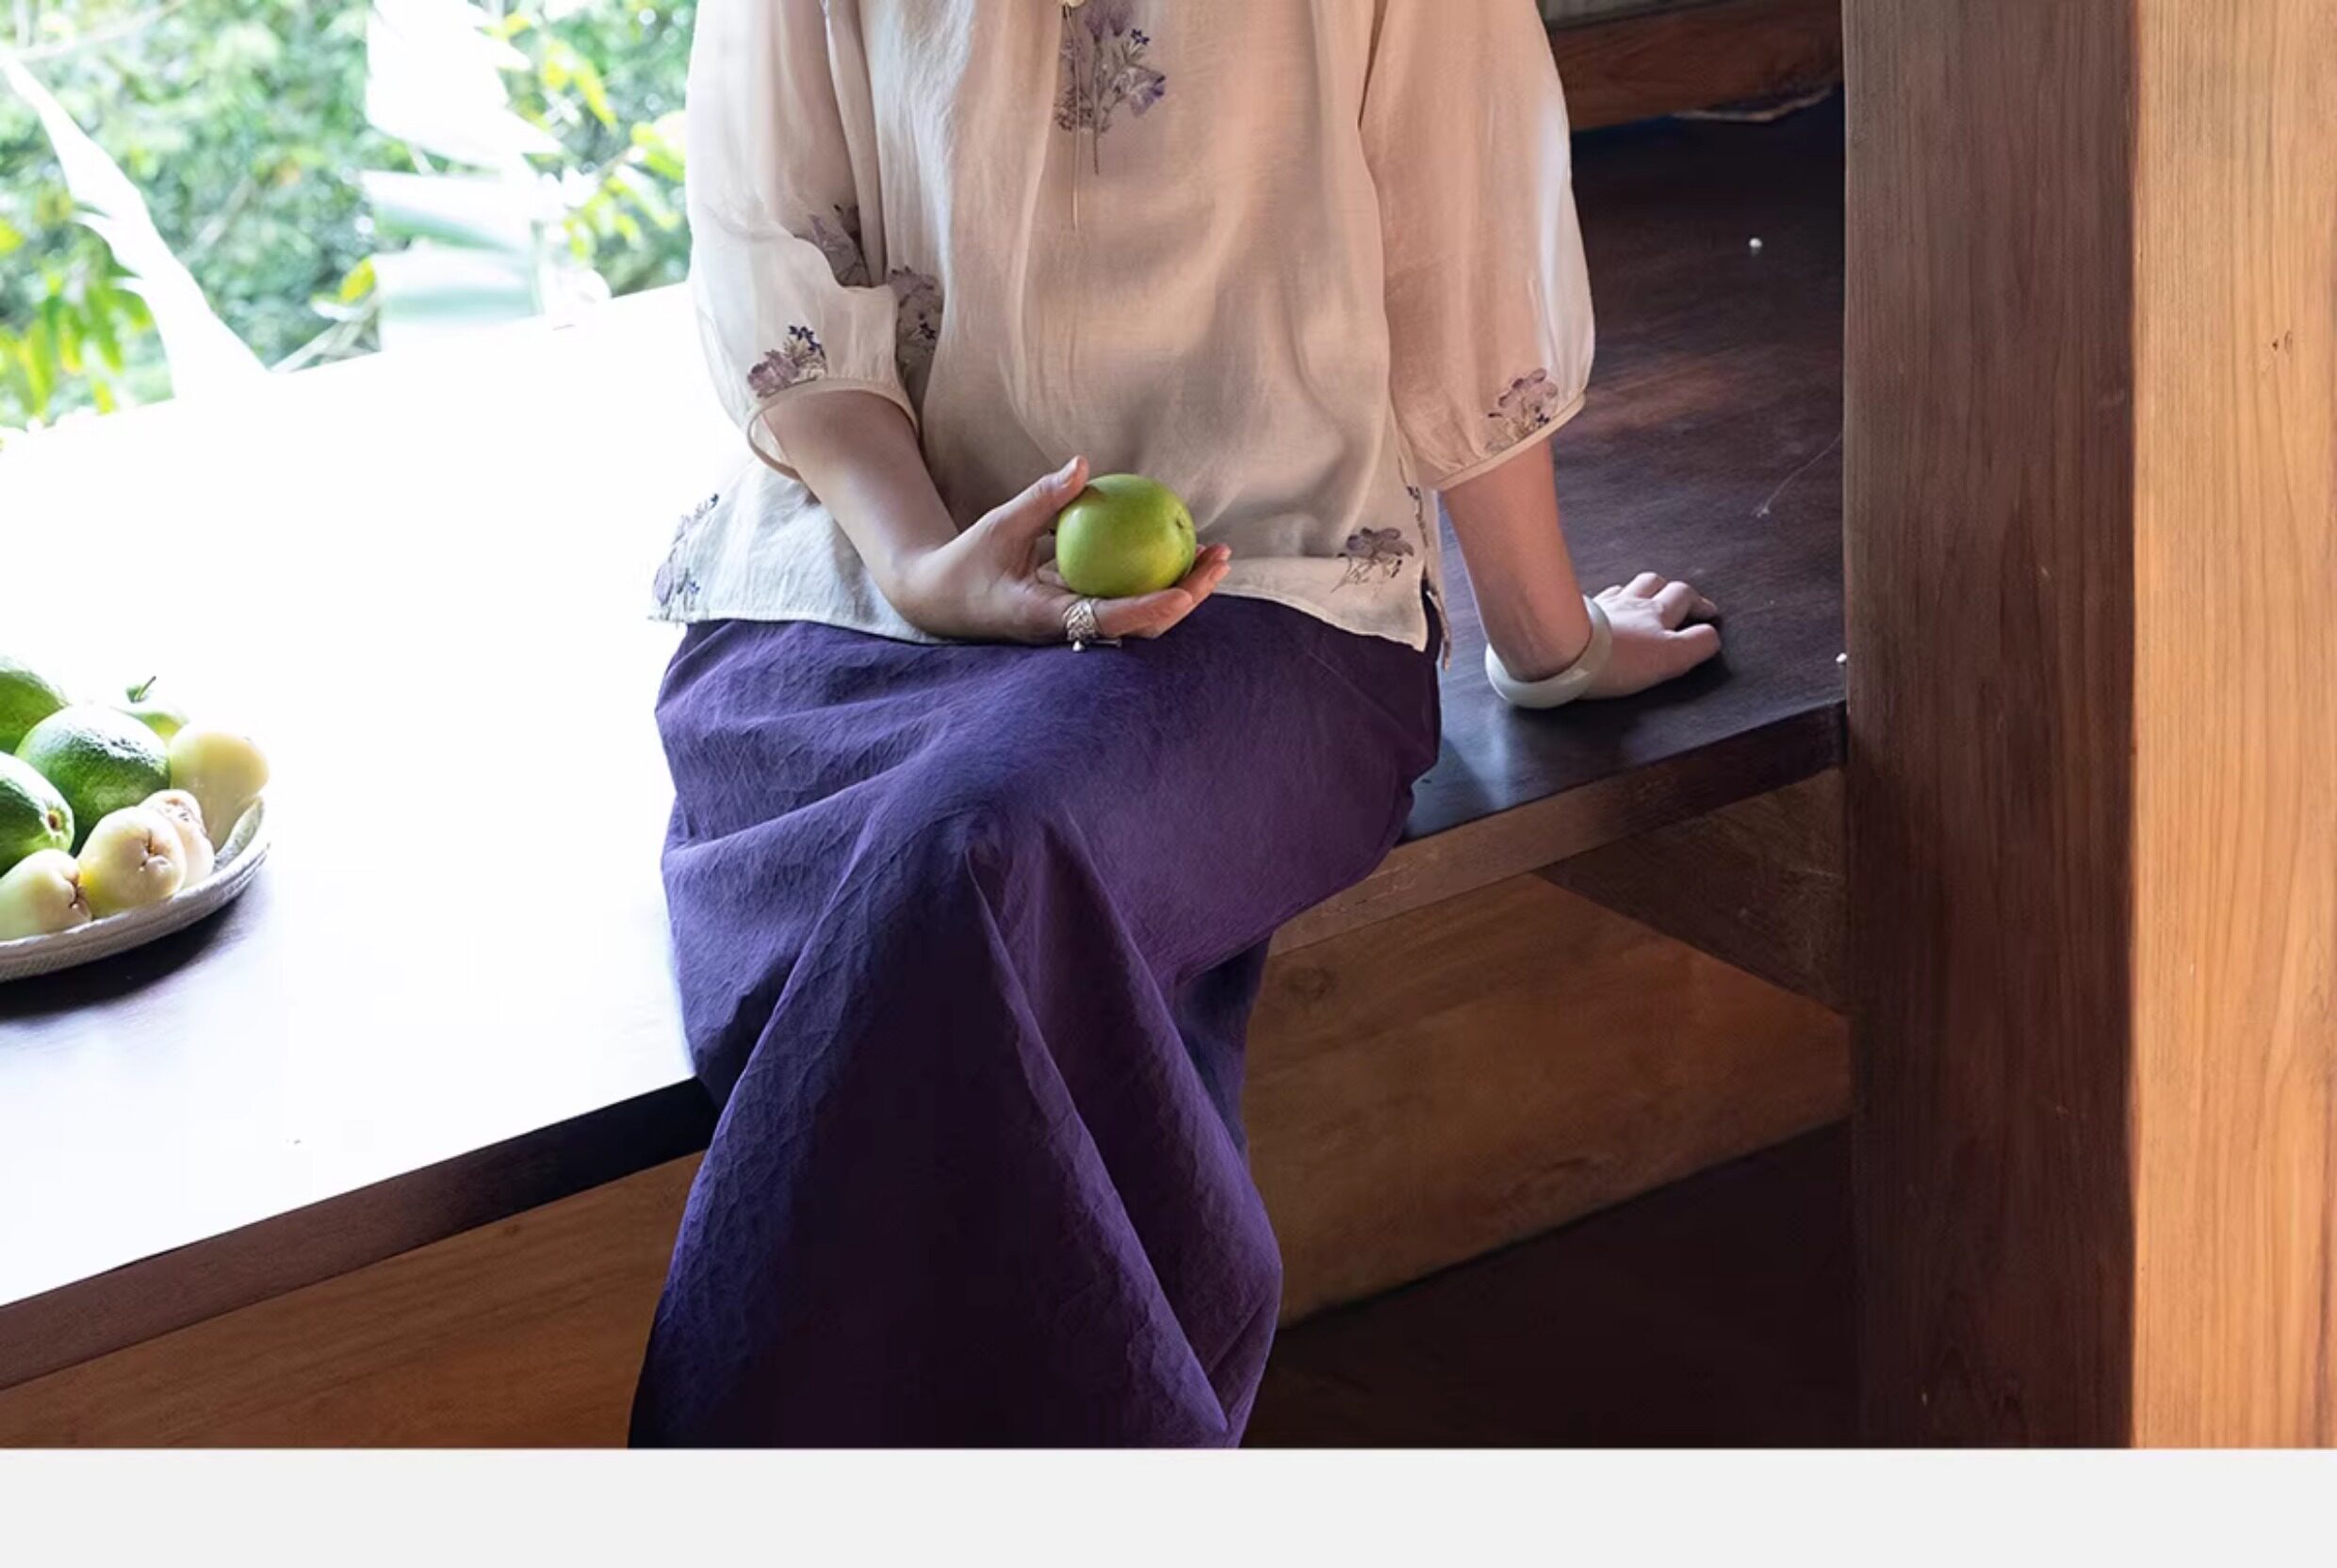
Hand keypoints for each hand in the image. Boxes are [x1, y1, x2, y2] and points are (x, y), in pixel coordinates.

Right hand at [888, 456, 1232, 643]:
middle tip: (1217, 557)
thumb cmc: (968, 562)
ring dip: (1183, 589)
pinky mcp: (1084, 616)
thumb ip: (1042, 499)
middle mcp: (1070, 630)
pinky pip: (1129, 601)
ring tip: (1215, 554)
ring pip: (1143, 619)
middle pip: (1142, 627)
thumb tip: (1082, 465)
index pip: (1106, 620)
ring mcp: (1079, 627)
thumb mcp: (998, 525)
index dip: (1147, 609)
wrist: (944, 601)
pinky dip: (1158, 579)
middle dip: (1186, 597)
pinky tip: (1182, 549)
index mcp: (1045, 617)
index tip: (1183, 594)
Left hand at [1583, 572, 1721, 698]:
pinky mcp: (1578, 613)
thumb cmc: (1618, 659)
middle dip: (1672, 589)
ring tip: (1644, 599)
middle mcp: (1630, 602)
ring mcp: (1603, 605)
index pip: (1685, 596)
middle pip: (1655, 583)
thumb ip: (1697, 644)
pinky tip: (1606, 608)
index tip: (1708, 613)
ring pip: (1626, 587)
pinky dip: (1609, 600)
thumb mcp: (1671, 657)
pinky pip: (1598, 598)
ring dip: (1640, 590)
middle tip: (1680, 600)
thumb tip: (1711, 636)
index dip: (1700, 604)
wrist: (1567, 652)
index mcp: (1657, 611)